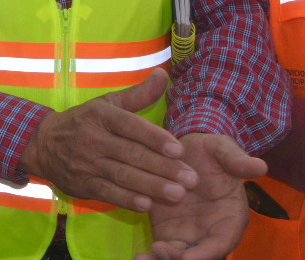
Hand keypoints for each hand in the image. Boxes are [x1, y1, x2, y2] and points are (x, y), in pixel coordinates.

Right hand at [18, 68, 195, 210]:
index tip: (179, 150)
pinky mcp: (82, 183)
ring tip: (178, 194)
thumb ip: (138, 94)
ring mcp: (86, 162)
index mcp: (101, 116)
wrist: (42, 143)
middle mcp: (93, 138)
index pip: (130, 126)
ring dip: (151, 186)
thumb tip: (163, 74)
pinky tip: (146, 205)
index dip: (154, 138)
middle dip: (163, 167)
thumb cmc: (83, 122)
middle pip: (131, 154)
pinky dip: (126, 200)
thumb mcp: (106, 104)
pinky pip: (107, 192)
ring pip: (123, 175)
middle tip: (191, 178)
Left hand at [134, 133, 266, 259]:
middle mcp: (209, 231)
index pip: (220, 242)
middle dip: (179, 259)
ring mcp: (187, 232)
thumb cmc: (210, 151)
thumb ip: (237, 161)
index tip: (187, 257)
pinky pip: (161, 248)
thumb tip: (259, 165)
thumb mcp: (223, 150)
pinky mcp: (167, 229)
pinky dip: (152, 256)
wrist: (186, 148)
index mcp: (230, 218)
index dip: (205, 252)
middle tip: (159, 251)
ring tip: (142, 259)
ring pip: (178, 255)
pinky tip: (138, 257)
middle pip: (198, 255)